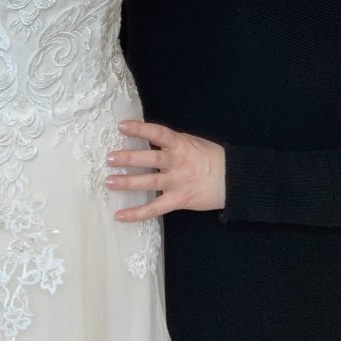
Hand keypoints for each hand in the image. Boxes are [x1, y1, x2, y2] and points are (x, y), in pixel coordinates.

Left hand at [105, 120, 225, 221]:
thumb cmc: (210, 158)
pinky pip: (155, 208)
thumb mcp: (193, 142)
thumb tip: (148, 137)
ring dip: (128, 182)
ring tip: (109, 182)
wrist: (231, 180)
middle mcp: (178, 162)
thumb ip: (172, 142)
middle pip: (151, 158)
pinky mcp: (178, 201)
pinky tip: (120, 215)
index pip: (158, 133)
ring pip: (150, 182)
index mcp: (181, 144)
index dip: (140, 129)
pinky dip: (137, 213)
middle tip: (110, 158)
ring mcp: (178, 182)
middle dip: (129, 158)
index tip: (122, 126)